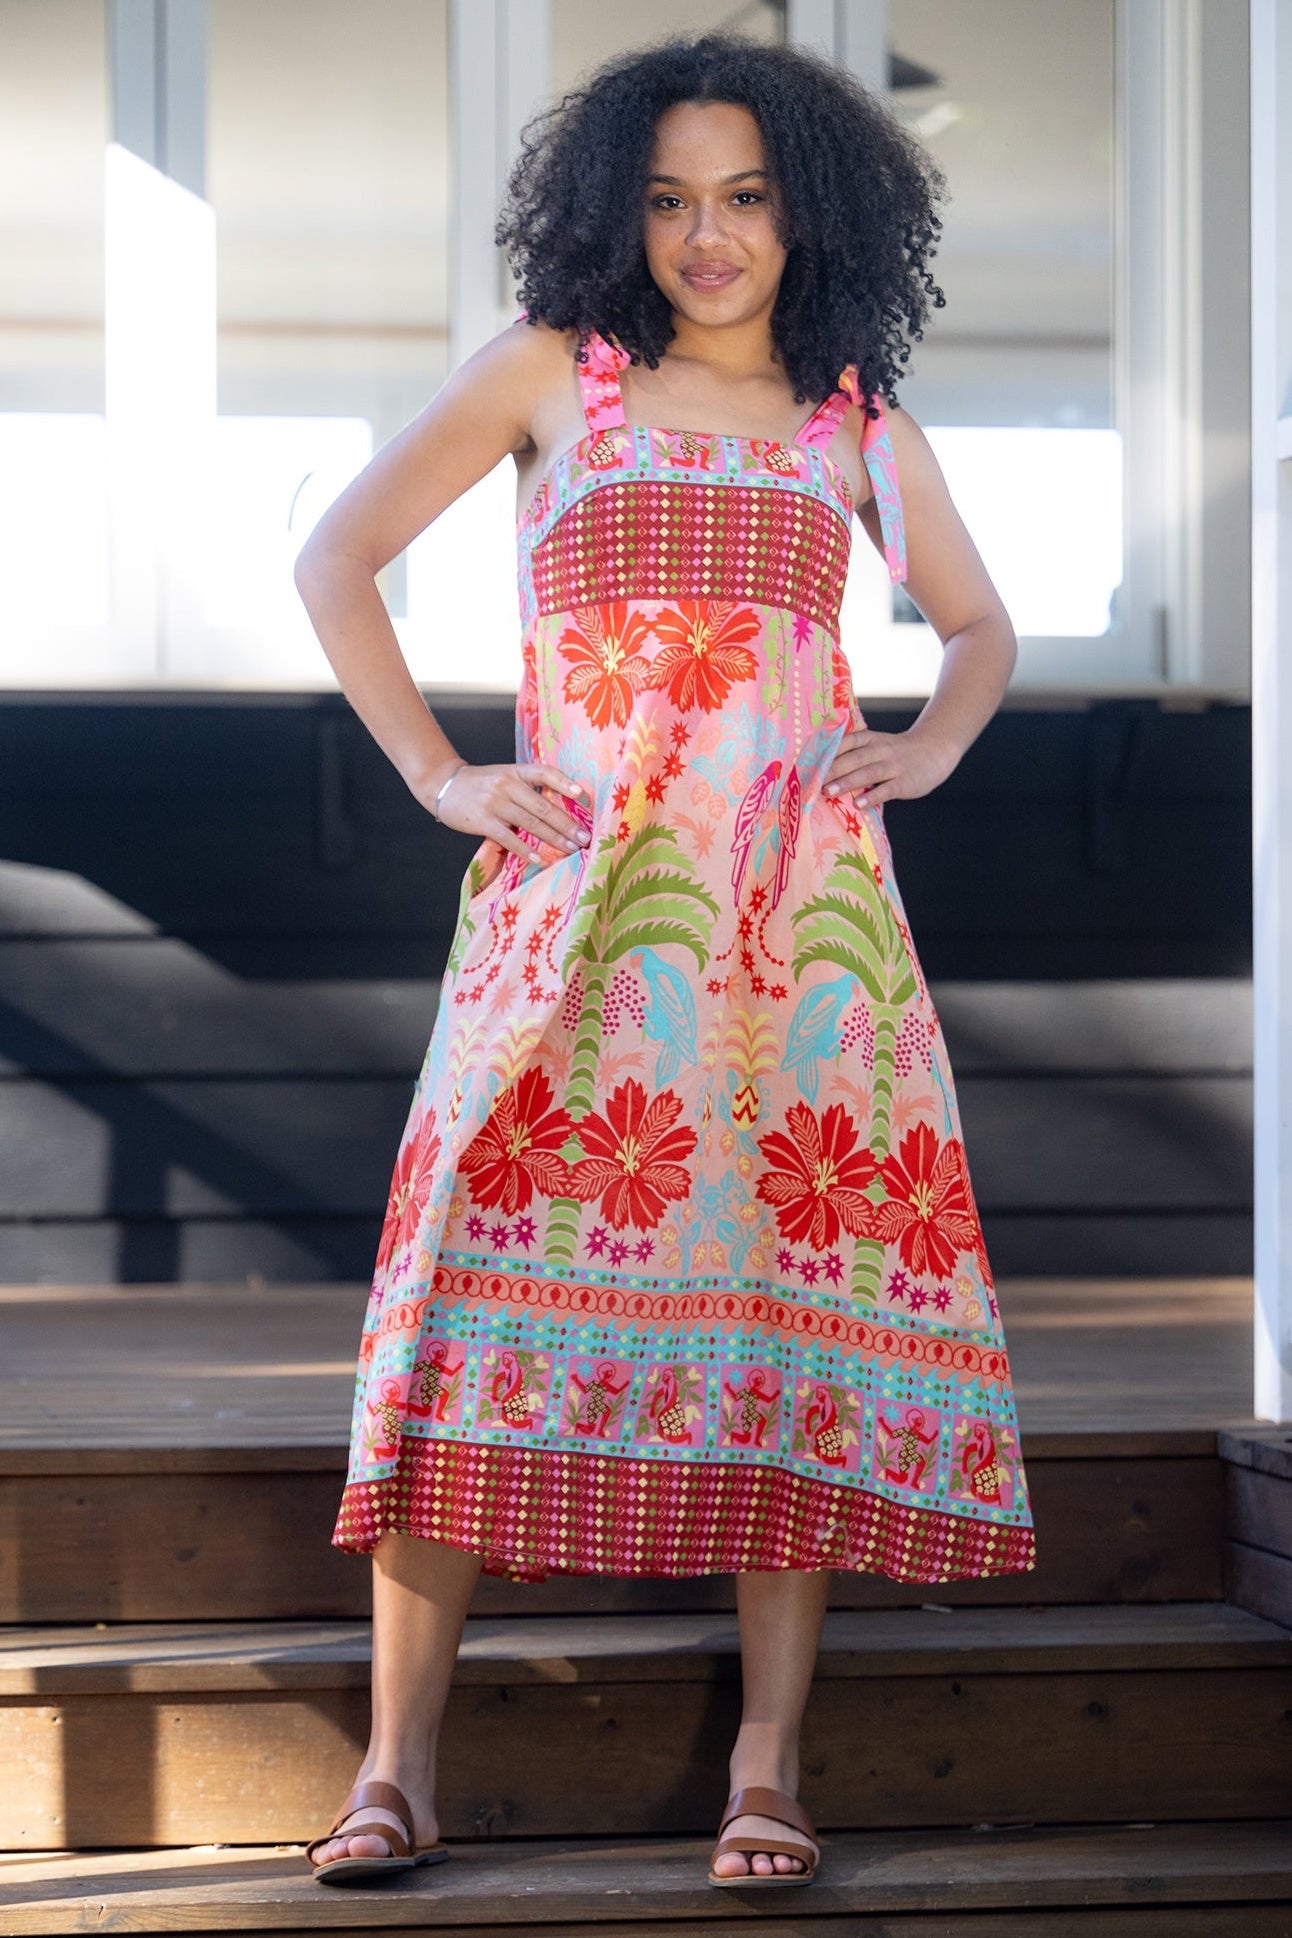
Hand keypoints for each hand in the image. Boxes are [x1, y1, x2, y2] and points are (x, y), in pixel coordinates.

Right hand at [420, 760, 591, 861]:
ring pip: (530, 823)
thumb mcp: (505, 776)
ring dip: (553, 838)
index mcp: (516, 771)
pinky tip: (539, 859)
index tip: (582, 796)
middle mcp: (507, 784)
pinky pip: (508, 838)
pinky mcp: (482, 820)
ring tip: (571, 848)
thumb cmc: (482, 784)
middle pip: (543, 806)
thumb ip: (528, 789)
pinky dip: (525, 849)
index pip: (545, 773)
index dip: (564, 783)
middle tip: (585, 837)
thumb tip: (561, 811)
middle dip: (567, 824)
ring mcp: (494, 802)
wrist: (445, 785)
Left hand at [822, 724, 959, 806]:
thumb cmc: (896, 753)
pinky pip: (886, 789)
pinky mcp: (904, 782)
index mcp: (869, 739)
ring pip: (867, 773)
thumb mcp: (876, 745)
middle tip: (813, 782)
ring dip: (846, 782)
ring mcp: (893, 766)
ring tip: (828, 793)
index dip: (827, 753)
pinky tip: (859, 804)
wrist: (934, 750)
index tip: (808, 765)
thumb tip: (822, 771)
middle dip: (832, 770)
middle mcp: (880, 750)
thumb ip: (854, 754)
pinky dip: (872, 796)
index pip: (845, 742)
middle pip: (853, 759)